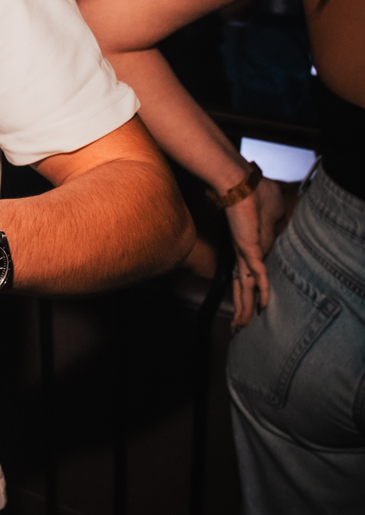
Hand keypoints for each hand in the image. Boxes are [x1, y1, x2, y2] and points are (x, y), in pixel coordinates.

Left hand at [226, 176, 285, 330]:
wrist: (239, 185)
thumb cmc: (254, 194)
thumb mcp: (271, 213)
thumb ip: (274, 225)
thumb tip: (278, 227)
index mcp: (247, 249)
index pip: (247, 276)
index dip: (248, 292)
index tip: (249, 306)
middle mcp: (243, 255)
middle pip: (241, 288)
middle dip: (240, 309)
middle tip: (236, 329)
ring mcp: (245, 254)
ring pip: (244, 287)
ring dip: (244, 308)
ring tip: (240, 328)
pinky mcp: (249, 249)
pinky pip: (257, 274)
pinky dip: (261, 290)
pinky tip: (263, 306)